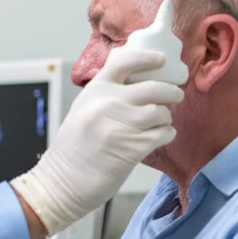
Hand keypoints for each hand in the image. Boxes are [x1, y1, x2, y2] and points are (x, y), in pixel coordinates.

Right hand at [11, 48, 183, 235]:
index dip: (148, 58)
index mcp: (95, 90)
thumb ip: (106, 95)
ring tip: (159, 123)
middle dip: (171, 92)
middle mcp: (108, 103)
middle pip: (154, 87)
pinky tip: (158, 138)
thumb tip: (138, 84)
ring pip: (161, 112)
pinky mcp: (133, 147)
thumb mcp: (83, 110)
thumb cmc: (73, 148)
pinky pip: (163, 134)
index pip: (125, 62)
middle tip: (175, 96)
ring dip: (166, 117)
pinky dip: (166, 135)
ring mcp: (121, 125)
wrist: (63, 180)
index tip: (161, 60)